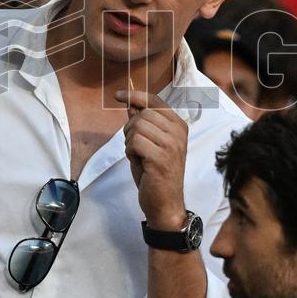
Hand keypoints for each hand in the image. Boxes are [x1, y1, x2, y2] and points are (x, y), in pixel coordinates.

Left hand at [115, 89, 188, 230]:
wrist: (165, 203)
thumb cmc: (156, 173)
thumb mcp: (149, 143)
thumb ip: (142, 123)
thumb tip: (131, 104)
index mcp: (179, 125)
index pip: (155, 101)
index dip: (135, 95)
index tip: (118, 95)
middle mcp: (178, 132)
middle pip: (143, 113)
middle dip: (130, 128)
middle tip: (135, 147)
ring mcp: (171, 144)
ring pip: (137, 127)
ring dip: (130, 142)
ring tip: (139, 156)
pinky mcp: (161, 157)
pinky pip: (134, 142)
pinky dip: (130, 152)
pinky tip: (139, 162)